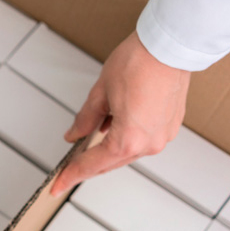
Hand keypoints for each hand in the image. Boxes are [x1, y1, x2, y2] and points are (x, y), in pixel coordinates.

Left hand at [51, 31, 189, 195]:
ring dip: (105, 150)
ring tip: (86, 142)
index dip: (71, 175)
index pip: (92, 165)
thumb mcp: (100, 93)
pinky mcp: (170, 125)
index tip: (57, 185)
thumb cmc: (139, 63)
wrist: (171, 45)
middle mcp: (149, 144)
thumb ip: (85, 119)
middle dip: (87, 165)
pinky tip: (109, 127)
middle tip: (66, 170)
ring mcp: (163, 136)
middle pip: (109, 162)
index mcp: (128, 139)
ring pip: (126, 152)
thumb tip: (74, 135)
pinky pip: (141, 140)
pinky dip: (123, 138)